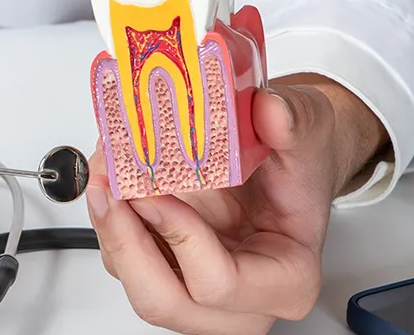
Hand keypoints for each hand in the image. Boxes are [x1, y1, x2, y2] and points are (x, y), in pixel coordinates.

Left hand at [85, 74, 385, 333]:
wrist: (291, 162)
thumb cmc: (302, 162)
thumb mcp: (309, 130)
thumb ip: (293, 122)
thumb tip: (269, 110)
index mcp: (287, 281)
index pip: (220, 283)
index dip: (179, 238)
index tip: (155, 192)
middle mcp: (241, 303)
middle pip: (163, 300)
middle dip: (125, 242)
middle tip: (109, 186)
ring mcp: (199, 292)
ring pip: (135, 281)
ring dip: (110, 226)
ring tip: (104, 170)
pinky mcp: (169, 271)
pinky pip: (126, 261)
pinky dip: (112, 219)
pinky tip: (111, 178)